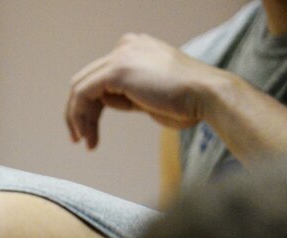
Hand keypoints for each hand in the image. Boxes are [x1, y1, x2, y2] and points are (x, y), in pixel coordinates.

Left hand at [66, 33, 217, 148]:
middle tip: (80, 140)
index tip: (89, 131)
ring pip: (80, 88)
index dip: (90, 107)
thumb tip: (103, 102)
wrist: (208, 96)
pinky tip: (88, 135)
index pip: (100, 77)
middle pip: (87, 81)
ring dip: (78, 119)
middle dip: (79, 114)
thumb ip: (126, 94)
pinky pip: (82, 94)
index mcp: (136, 48)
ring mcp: (122, 55)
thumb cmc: (186, 102)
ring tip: (85, 142)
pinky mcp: (117, 70)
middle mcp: (127, 46)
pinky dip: (79, 116)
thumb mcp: (148, 95)